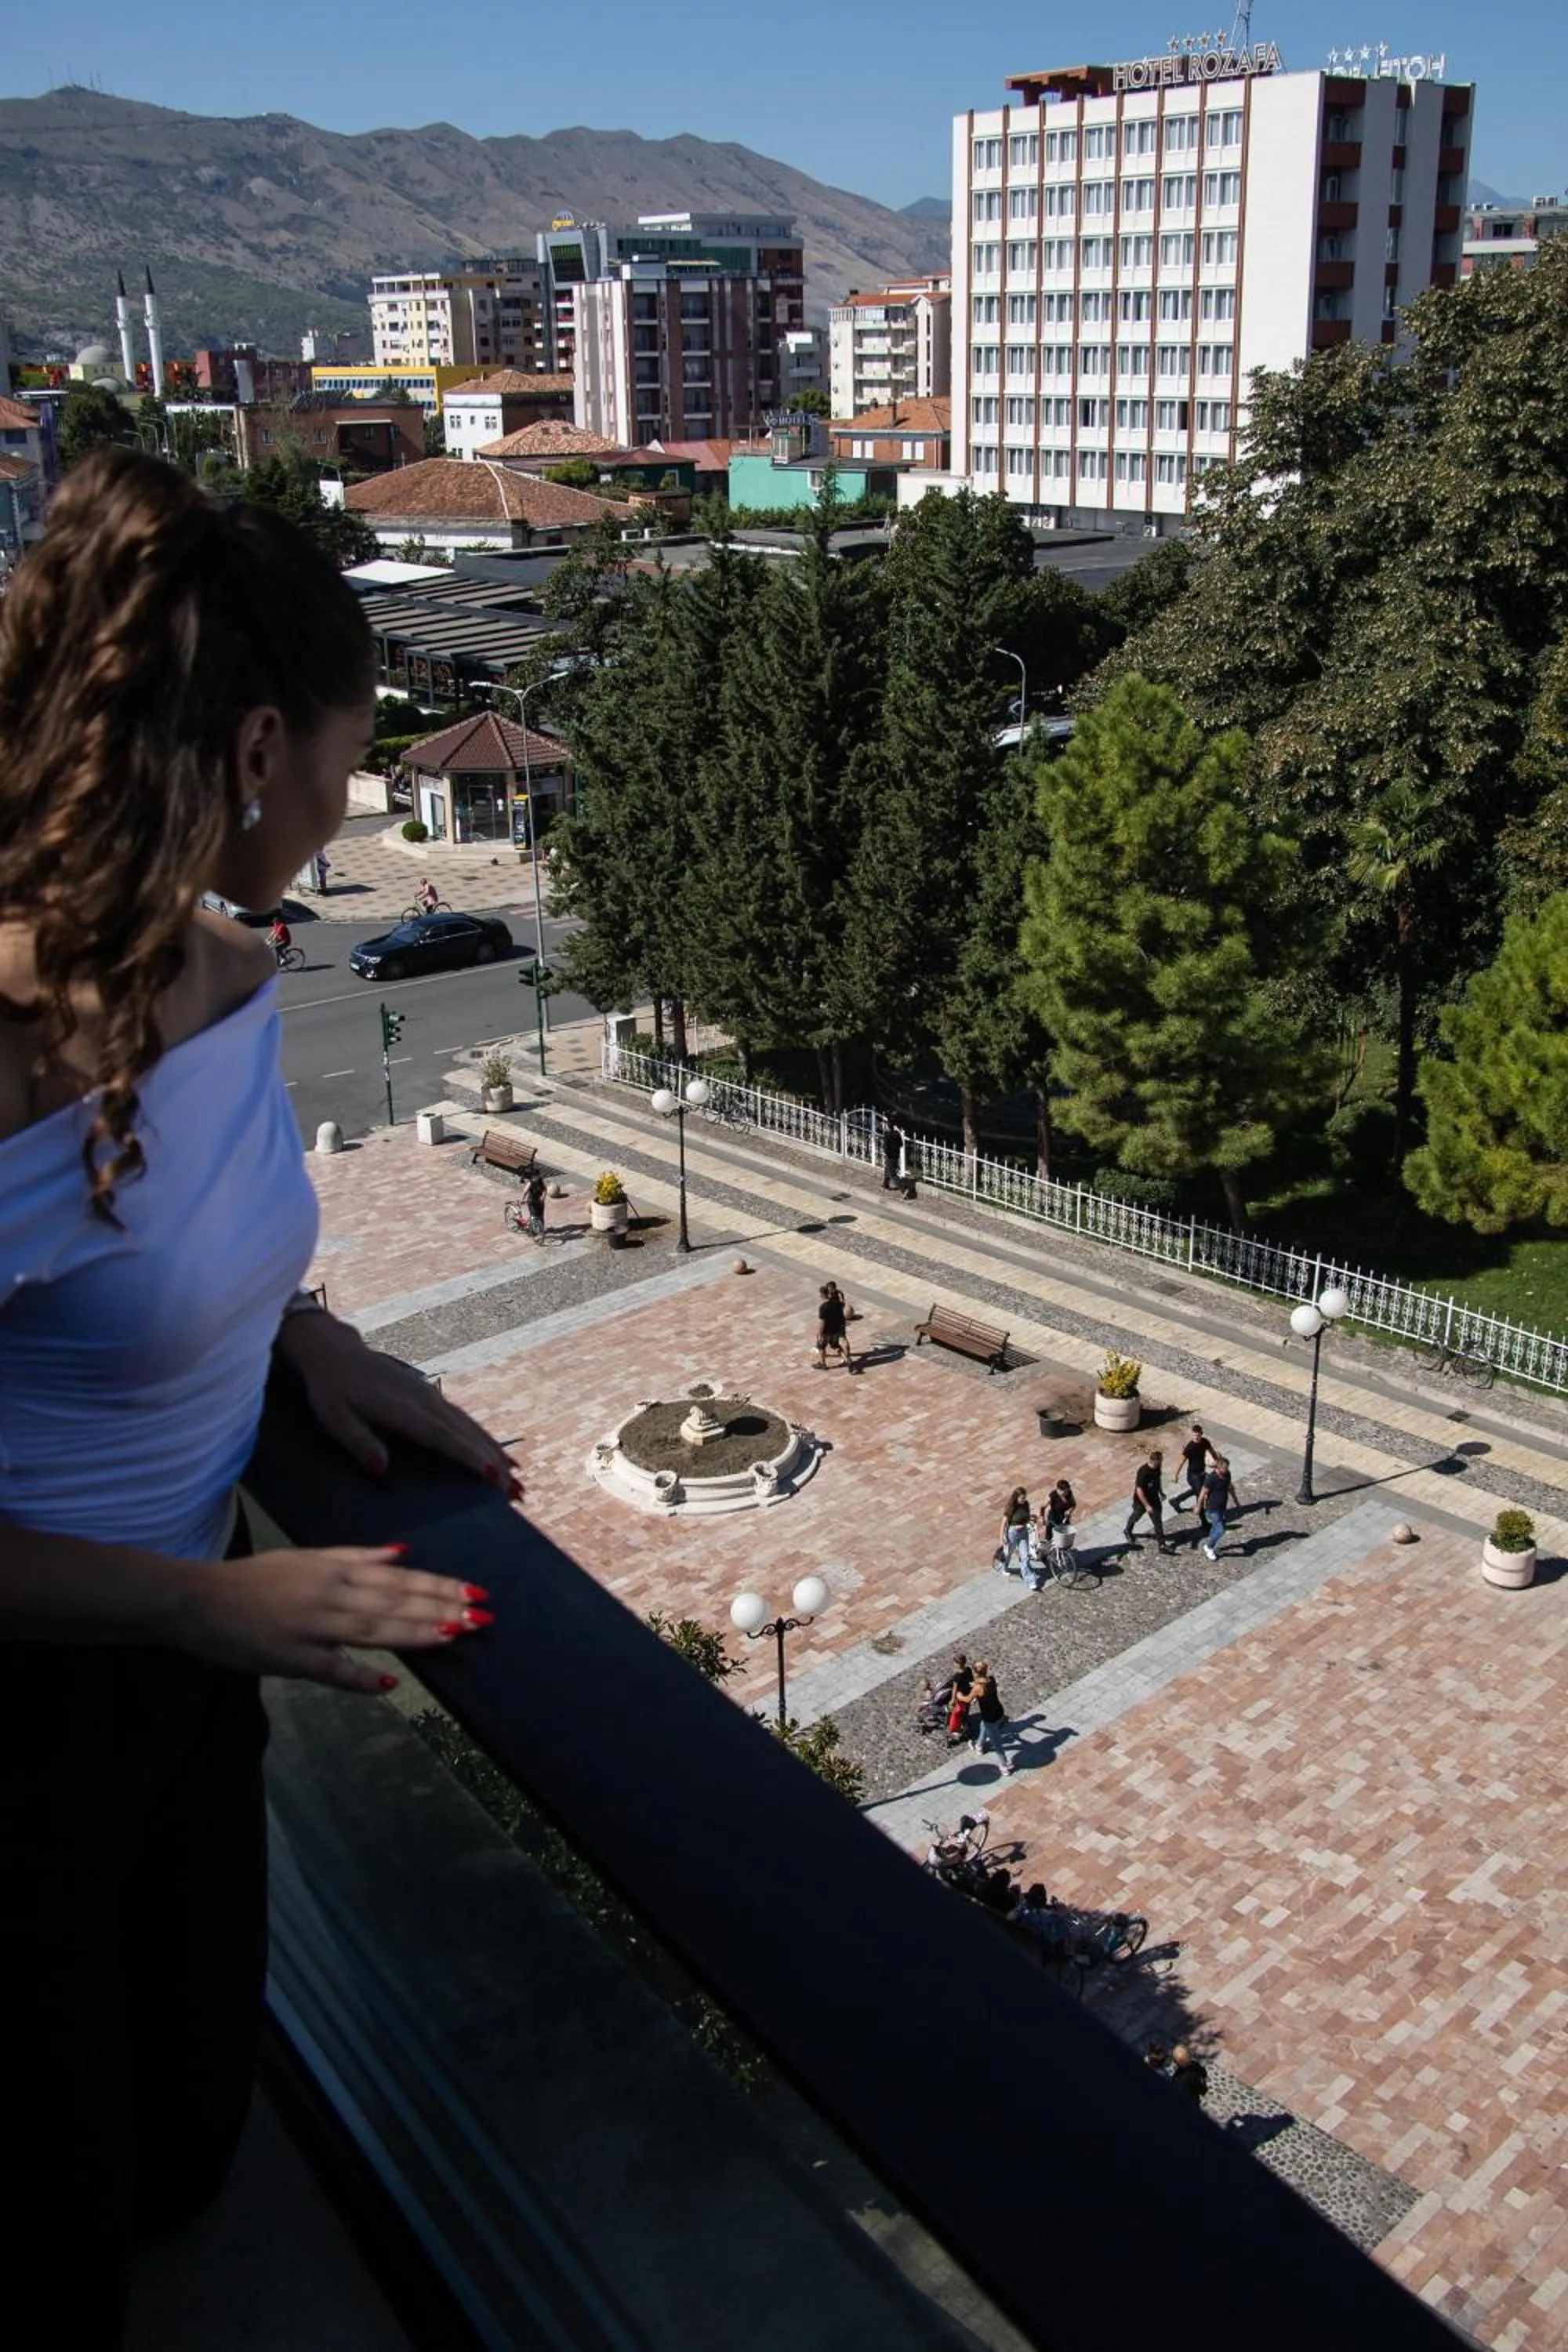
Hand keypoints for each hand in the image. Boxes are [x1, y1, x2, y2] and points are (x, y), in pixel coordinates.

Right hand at [173, 1544, 492, 1692]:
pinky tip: (388, 1686)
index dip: (440, 1586)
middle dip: (441, 1609)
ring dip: (413, 1634)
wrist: (198, 1598)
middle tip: (481, 1617)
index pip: (399, 1580)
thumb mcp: (307, 1558)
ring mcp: (310, 1627)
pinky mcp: (288, 1658)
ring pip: (371, 1631)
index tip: (476, 1593)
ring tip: (452, 1636)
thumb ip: (356, 1556)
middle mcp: (329, 1595)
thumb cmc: (255, 1578)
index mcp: (335, 1571)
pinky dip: (358, 1678)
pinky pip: (328, 1670)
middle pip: (394, 1603)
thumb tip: (402, 1553)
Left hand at [276, 1311, 519, 1496]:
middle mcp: (425, 1401)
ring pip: (470, 1427)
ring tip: (517, 1481)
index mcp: (402, 1409)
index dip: (468, 1457)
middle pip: (466, 1434)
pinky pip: (464, 1421)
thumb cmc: (331, 1390)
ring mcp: (431, 1397)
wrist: (336, 1354)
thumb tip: (381, 1469)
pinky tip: (496, 1455)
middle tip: (517, 1492)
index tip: (492, 1476)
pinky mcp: (431, 1397)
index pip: (442, 1437)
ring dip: (495, 1454)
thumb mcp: (334, 1417)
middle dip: (494, 1463)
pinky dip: (484, 1440)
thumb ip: (358, 1441)